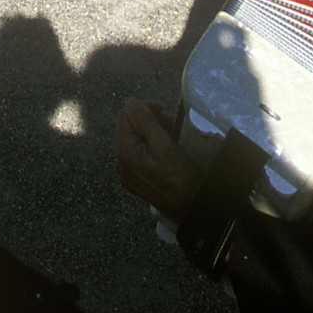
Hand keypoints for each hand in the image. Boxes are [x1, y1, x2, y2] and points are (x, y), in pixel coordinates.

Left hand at [116, 99, 199, 221]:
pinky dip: (152, 145)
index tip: (162, 109)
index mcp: (125, 154)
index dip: (143, 108)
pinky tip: (167, 148)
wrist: (190, 210)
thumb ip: (146, 123)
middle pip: (129, 128)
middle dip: (149, 120)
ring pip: (135, 140)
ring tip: (171, 134)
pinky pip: (139, 154)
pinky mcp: (136, 179)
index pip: (125, 117)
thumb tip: (130, 102)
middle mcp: (121, 165)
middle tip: (171, 122)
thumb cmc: (182, 180)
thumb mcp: (166, 147)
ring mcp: (128, 174)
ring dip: (152, 132)